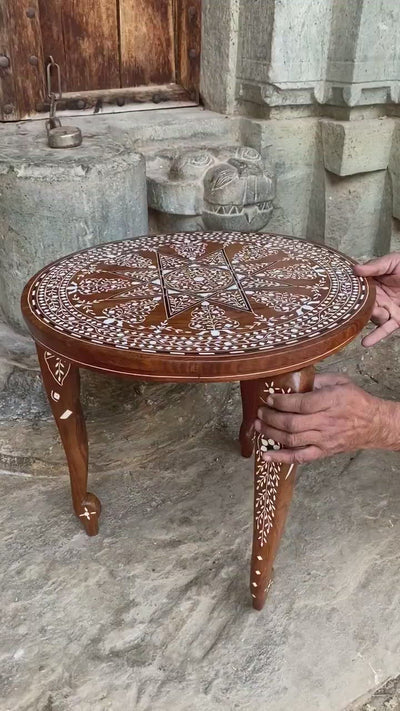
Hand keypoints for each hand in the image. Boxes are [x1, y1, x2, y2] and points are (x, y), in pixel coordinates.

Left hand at [254, 373, 396, 463]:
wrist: (374, 424)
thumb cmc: (355, 400)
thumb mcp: (340, 381)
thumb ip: (317, 379)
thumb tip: (293, 377)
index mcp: (331, 402)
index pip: (301, 404)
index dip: (281, 401)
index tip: (269, 397)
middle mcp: (326, 422)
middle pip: (292, 424)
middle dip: (270, 418)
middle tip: (260, 411)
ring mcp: (324, 439)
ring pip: (292, 440)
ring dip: (271, 434)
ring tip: (258, 425)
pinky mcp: (323, 452)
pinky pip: (299, 458)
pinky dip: (281, 458)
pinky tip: (266, 455)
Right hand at [354, 253, 399, 345]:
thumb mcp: (393, 261)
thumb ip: (375, 266)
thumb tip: (355, 269)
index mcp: (374, 283)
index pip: (358, 289)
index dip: (352, 292)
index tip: (343, 294)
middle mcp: (378, 298)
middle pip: (362, 305)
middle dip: (361, 307)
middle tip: (362, 304)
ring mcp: (387, 309)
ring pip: (372, 317)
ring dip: (372, 316)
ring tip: (381, 311)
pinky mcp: (396, 320)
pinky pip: (384, 330)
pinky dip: (375, 337)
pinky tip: (365, 342)